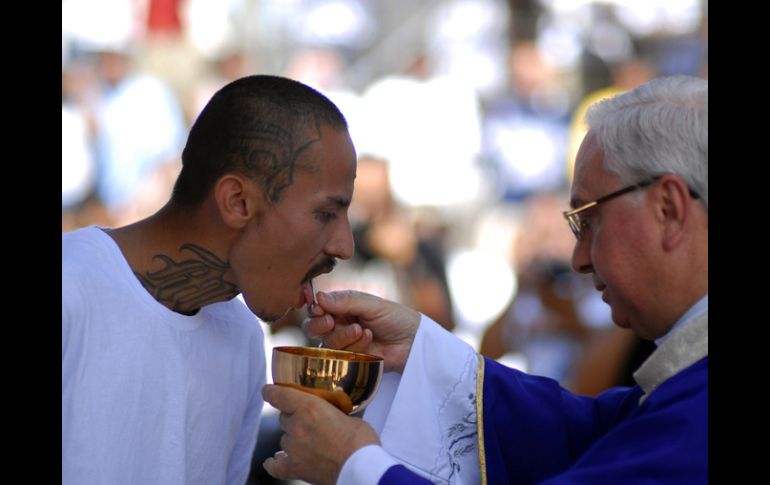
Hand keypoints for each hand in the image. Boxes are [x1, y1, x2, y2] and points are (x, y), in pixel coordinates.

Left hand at [262, 384, 379, 484]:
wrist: (361, 469)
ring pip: (283, 440)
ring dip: (293, 439)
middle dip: (293, 419)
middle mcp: (297, 426)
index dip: (271, 392)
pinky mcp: (295, 469)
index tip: (268, 390)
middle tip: (310, 423)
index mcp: (309, 408)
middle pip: (283, 419)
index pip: (279, 396)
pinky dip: (274, 463)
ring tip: (307, 443)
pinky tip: (273, 461)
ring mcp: (294, 449)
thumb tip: (332, 419)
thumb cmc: (361, 441)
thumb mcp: (349, 416)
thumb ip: (333, 414)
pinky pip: (276, 467)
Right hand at [304, 290, 419, 372]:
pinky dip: (354, 347)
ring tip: (364, 330)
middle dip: (319, 325)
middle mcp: (339, 325)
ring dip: (343, 336)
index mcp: (342, 307)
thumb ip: (346, 301)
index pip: (317, 308)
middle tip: (332, 322)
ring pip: (326, 344)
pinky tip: (369, 340)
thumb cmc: (396, 318)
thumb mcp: (372, 305)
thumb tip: (319, 297)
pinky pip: (340, 358)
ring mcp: (344, 344)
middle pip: (313, 328)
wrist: (414, 342)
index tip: (320, 310)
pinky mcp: (350, 361)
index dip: (314, 310)